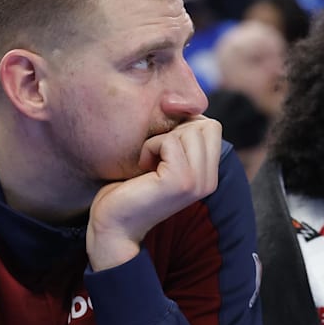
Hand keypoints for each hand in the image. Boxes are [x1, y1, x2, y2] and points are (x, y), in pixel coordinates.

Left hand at [86, 117, 221, 269]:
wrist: (112, 224)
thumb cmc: (129, 187)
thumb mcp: (161, 156)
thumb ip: (179, 135)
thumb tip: (180, 100)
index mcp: (209, 174)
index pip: (211, 126)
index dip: (183, 126)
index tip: (160, 150)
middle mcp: (209, 180)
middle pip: (205, 124)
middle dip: (174, 131)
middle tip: (154, 157)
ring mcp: (198, 182)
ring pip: (190, 130)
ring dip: (160, 139)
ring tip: (148, 163)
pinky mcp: (181, 181)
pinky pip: (169, 141)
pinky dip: (150, 147)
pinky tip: (142, 167)